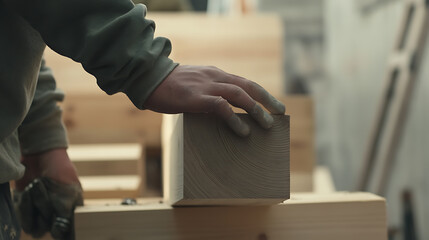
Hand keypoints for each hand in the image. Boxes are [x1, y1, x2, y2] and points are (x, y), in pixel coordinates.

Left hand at [14, 148, 82, 239]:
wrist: (42, 154)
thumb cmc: (61, 171)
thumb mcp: (69, 190)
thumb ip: (66, 212)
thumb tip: (62, 230)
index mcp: (70, 211)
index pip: (64, 231)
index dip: (60, 228)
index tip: (57, 220)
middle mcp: (54, 214)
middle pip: (47, 228)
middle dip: (45, 209)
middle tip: (47, 191)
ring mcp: (38, 211)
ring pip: (32, 225)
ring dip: (32, 206)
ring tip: (35, 186)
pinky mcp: (24, 206)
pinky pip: (22, 215)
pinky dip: (24, 204)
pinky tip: (27, 190)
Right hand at [144, 65, 285, 135]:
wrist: (147, 77)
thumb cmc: (168, 86)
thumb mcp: (193, 85)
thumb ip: (208, 93)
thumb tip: (222, 112)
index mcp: (215, 74)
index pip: (244, 82)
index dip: (260, 93)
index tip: (272, 104)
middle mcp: (214, 77)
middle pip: (247, 86)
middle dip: (266, 100)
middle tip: (280, 112)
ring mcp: (206, 86)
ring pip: (239, 95)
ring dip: (256, 109)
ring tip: (267, 125)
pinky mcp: (195, 98)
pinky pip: (221, 107)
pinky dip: (235, 118)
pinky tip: (243, 131)